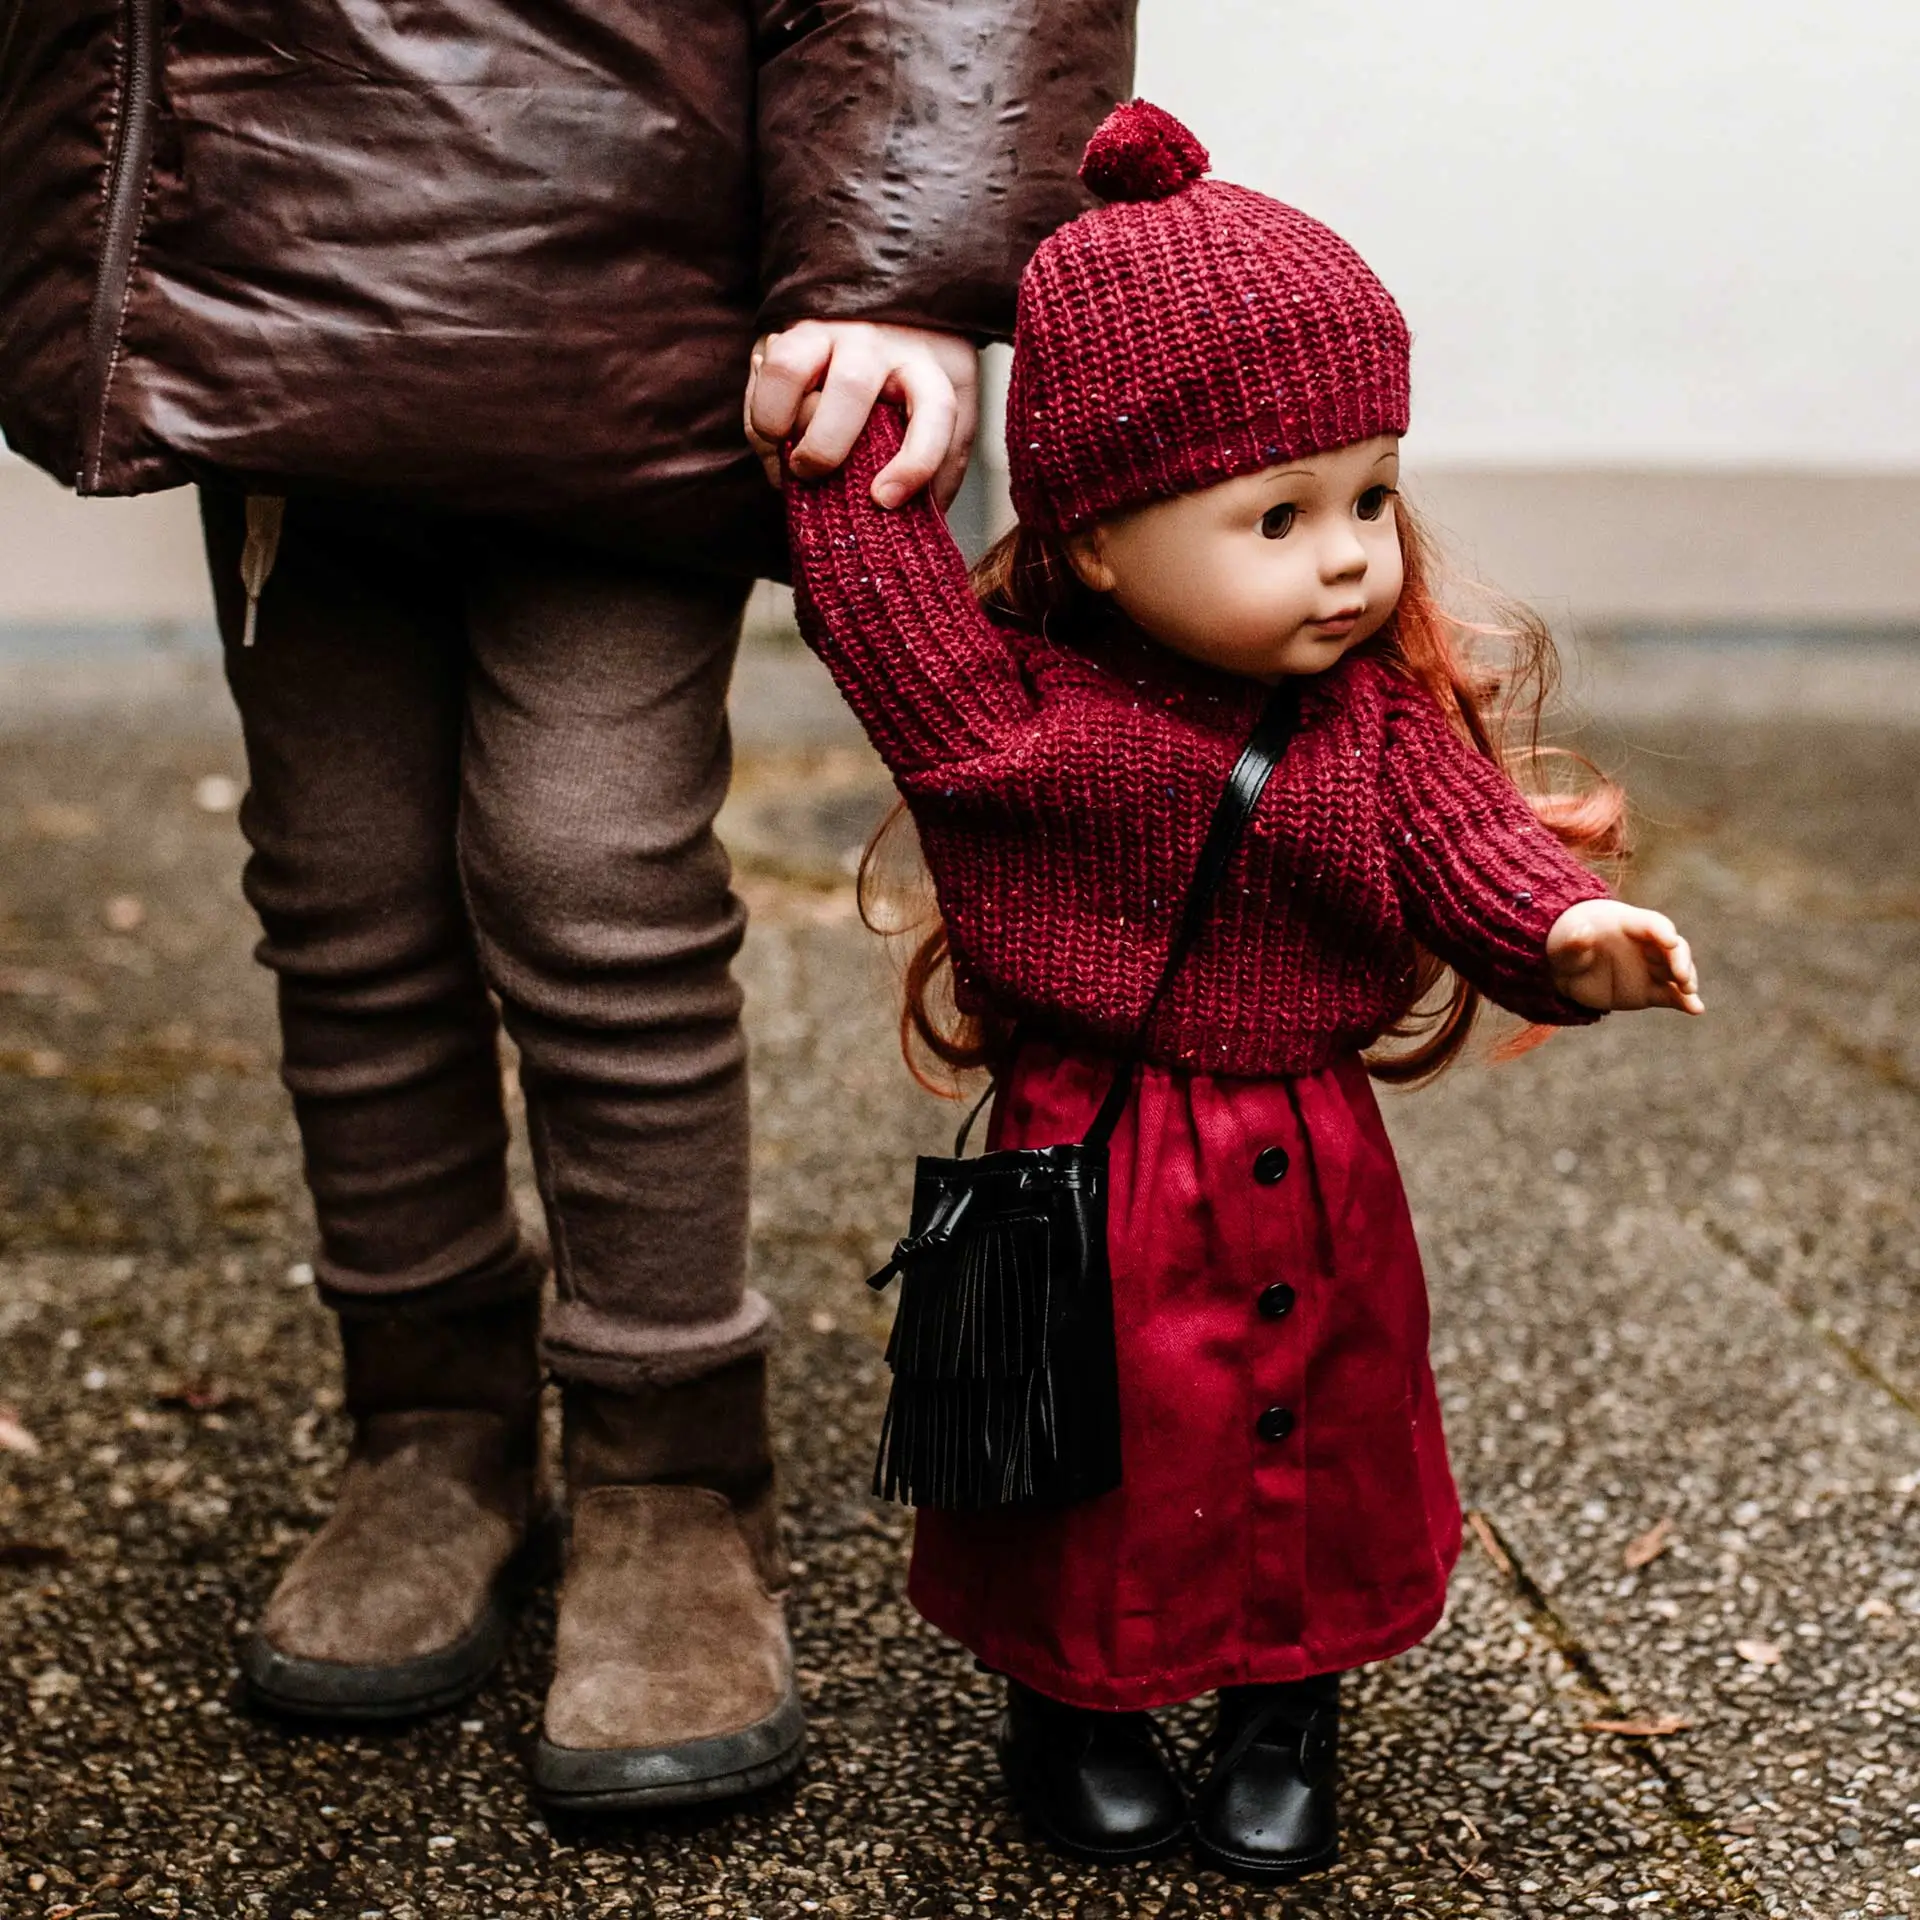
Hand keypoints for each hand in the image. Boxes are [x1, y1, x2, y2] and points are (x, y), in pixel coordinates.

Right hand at [745, 321, 978, 509]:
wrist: (890, 297)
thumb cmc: (919, 368)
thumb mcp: (952, 405)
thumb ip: (943, 461)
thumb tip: (926, 523)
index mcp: (928, 369)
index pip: (934, 412)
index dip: (914, 463)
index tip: (885, 500)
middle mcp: (878, 346)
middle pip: (851, 387)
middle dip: (825, 445)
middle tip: (814, 473)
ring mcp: (830, 332)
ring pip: (790, 367)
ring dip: (774, 421)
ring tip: (782, 453)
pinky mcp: (792, 330)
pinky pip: (764, 373)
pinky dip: (758, 414)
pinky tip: (772, 438)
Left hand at [1547, 900, 1705, 1014]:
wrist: (1567, 968)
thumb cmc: (1567, 945)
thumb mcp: (1563, 943)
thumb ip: (1573, 941)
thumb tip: (1582, 934)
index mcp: (1628, 924)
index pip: (1652, 924)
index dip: (1661, 932)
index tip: (1669, 942)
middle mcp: (1647, 945)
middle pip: (1673, 948)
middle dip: (1680, 960)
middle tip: (1681, 976)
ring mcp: (1651, 968)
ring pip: (1677, 971)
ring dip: (1687, 980)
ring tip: (1688, 992)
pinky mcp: (1651, 990)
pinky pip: (1672, 995)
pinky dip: (1685, 1002)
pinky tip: (1696, 1010)